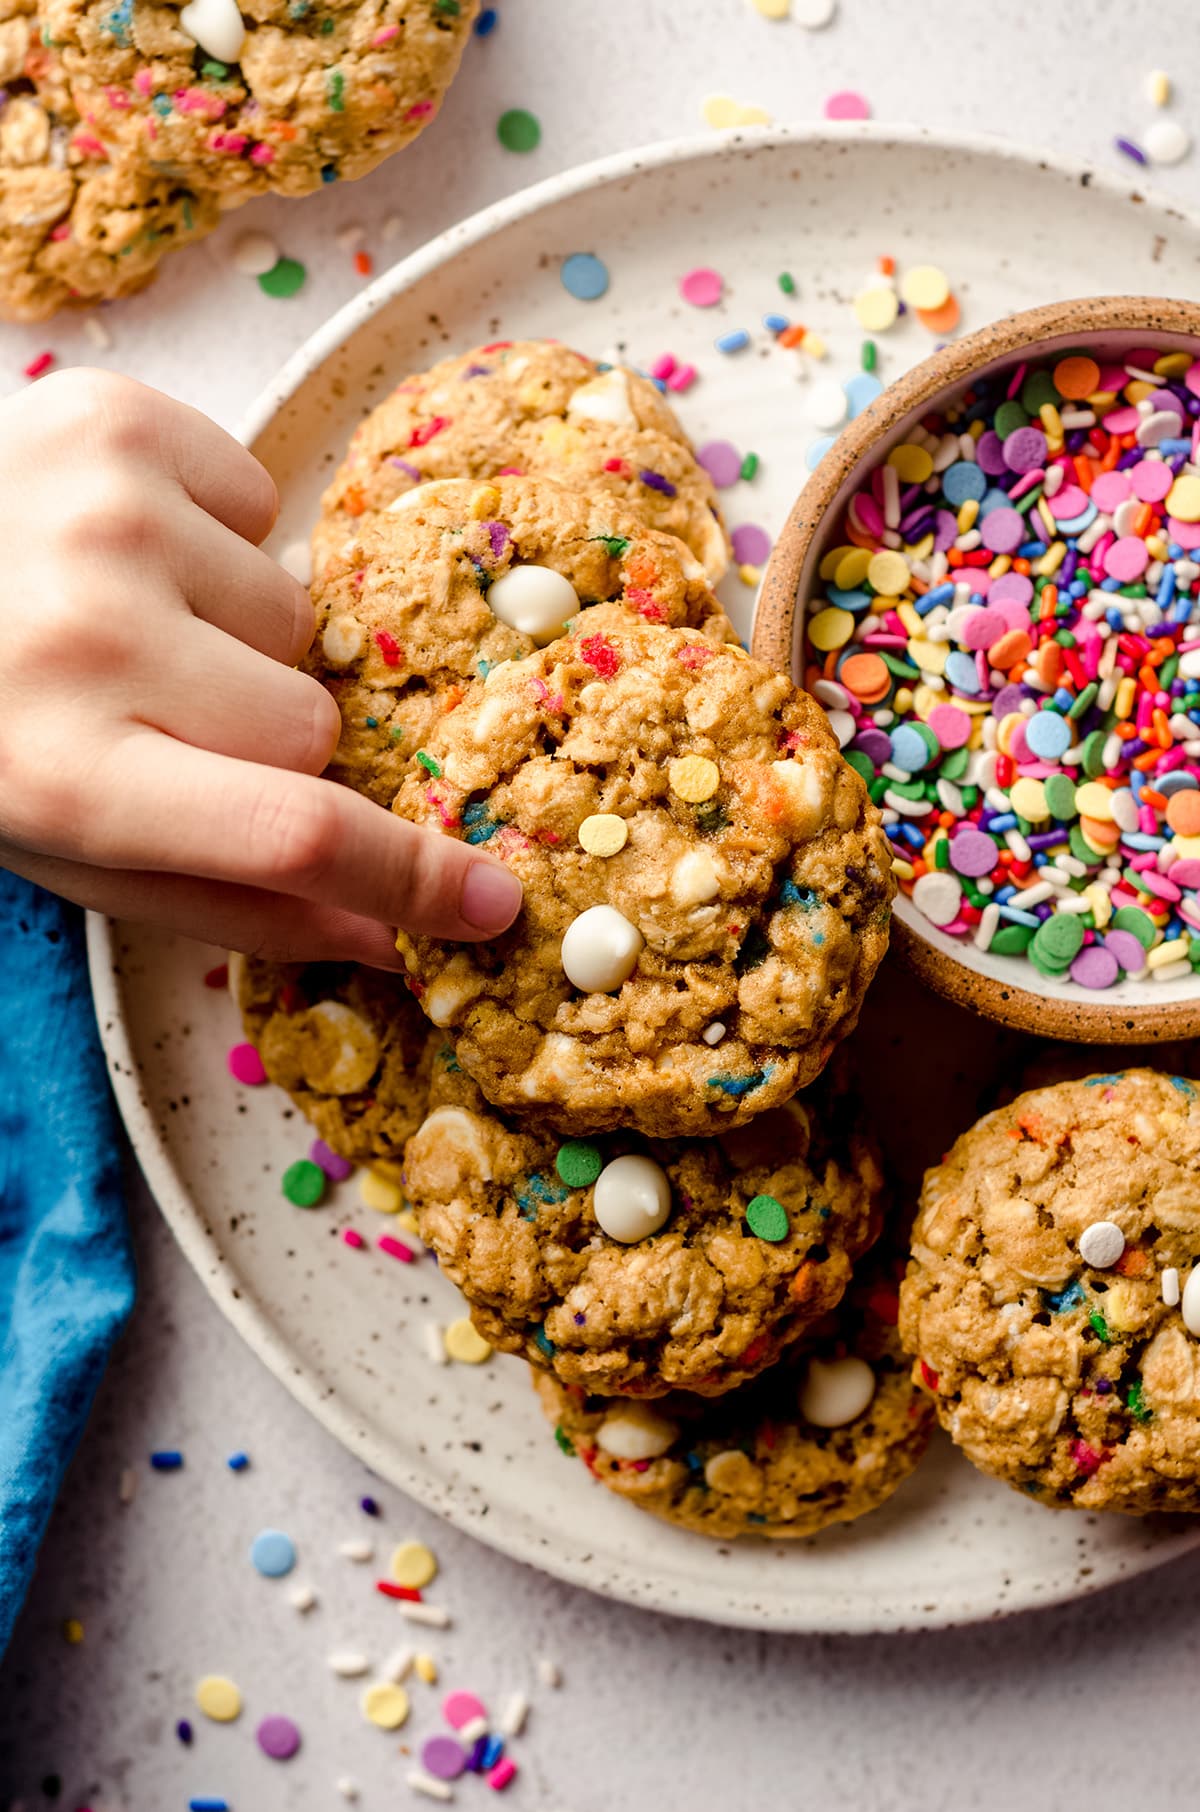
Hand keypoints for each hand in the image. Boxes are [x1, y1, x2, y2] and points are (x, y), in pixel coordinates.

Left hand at [0, 370, 522, 965]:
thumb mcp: (59, 848)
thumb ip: (224, 901)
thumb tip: (383, 932)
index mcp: (65, 778)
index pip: (297, 836)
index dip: (412, 875)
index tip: (492, 898)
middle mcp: (88, 643)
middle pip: (310, 722)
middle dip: (267, 734)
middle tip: (165, 713)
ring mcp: (111, 518)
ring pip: (293, 615)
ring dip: (235, 632)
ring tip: (125, 617)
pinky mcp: (120, 422)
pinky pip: (262, 504)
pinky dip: (214, 537)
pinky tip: (123, 545)